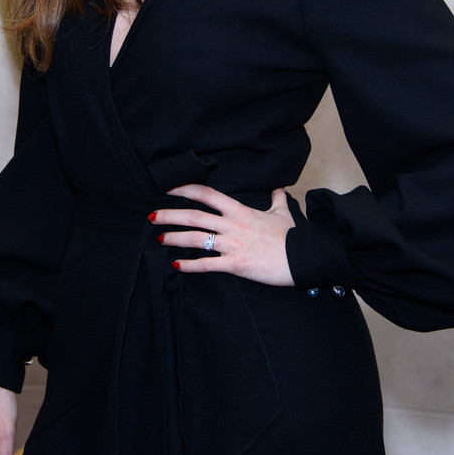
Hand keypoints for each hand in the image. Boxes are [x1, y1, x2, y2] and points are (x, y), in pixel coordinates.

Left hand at [152, 184, 294, 286]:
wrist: (301, 258)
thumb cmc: (291, 237)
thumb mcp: (283, 214)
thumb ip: (276, 200)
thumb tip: (278, 188)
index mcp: (240, 211)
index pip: (208, 195)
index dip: (186, 189)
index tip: (170, 189)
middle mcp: (232, 226)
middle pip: (195, 216)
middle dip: (170, 215)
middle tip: (152, 216)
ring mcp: (232, 245)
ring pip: (197, 239)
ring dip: (175, 238)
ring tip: (161, 239)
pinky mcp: (235, 265)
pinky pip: (207, 265)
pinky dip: (190, 266)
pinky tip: (176, 265)